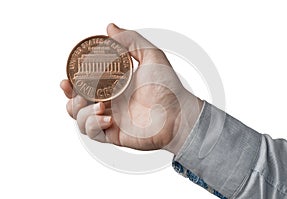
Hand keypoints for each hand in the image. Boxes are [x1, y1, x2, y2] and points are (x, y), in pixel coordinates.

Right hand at [60, 23, 202, 154]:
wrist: (179, 114)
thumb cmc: (168, 86)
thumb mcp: (151, 56)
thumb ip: (131, 40)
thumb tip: (110, 28)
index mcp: (113, 86)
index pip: (85, 85)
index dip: (72, 83)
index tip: (67, 78)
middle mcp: (109, 102)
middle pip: (76, 103)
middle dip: (71, 98)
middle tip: (76, 92)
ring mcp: (110, 119)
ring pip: (79, 118)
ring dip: (82, 112)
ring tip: (100, 105)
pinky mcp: (114, 135)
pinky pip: (92, 133)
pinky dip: (93, 125)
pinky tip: (107, 118)